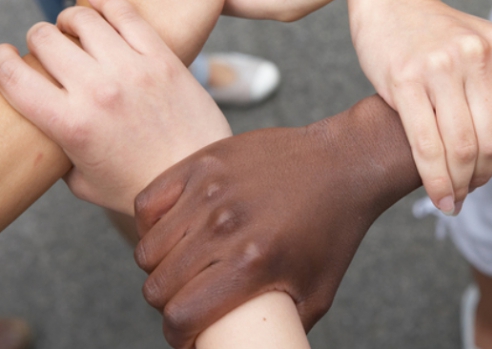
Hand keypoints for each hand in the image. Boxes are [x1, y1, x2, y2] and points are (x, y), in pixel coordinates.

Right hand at [0, 0, 231, 214]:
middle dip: (36, 40)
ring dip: (68, 20)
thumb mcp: (83, 183)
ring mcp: (132, 70)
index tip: (3, 57)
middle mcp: (97, 91)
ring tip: (71, 28)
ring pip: (82, 19)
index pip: (13, 77)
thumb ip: (57, 154)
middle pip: (44, 40)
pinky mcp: (162, 58)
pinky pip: (126, 13)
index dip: (0, 61)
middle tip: (45, 48)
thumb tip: (42, 133)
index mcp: (70, 125)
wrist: (199, 178)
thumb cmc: (141, 187)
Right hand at [133, 96, 420, 348]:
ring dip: (158, 267)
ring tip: (180, 267)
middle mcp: (225, 226)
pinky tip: (170, 231)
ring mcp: (210, 191)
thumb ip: (285, 328)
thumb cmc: (333, 231)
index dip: (178, 335)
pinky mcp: (203, 162)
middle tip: (187, 299)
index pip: (181, 316)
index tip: (187, 334)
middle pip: (158, 286)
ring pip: (147, 249)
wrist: (343, 163)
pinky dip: (151, 224)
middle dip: (168, 304)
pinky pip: (148, 203)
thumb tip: (257, 347)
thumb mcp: (317, 293)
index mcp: (253, 263)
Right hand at [348, 0, 491, 214]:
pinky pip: (427, 146)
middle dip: (484, 175)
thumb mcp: (481, 47)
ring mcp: (441, 66)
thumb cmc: (435, 34)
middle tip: (472, 186)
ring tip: (456, 195)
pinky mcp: (405, 80)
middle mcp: (478, 53)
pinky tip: (440, 197)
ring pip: (463, 148)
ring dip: (462, 184)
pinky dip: (436, 181)